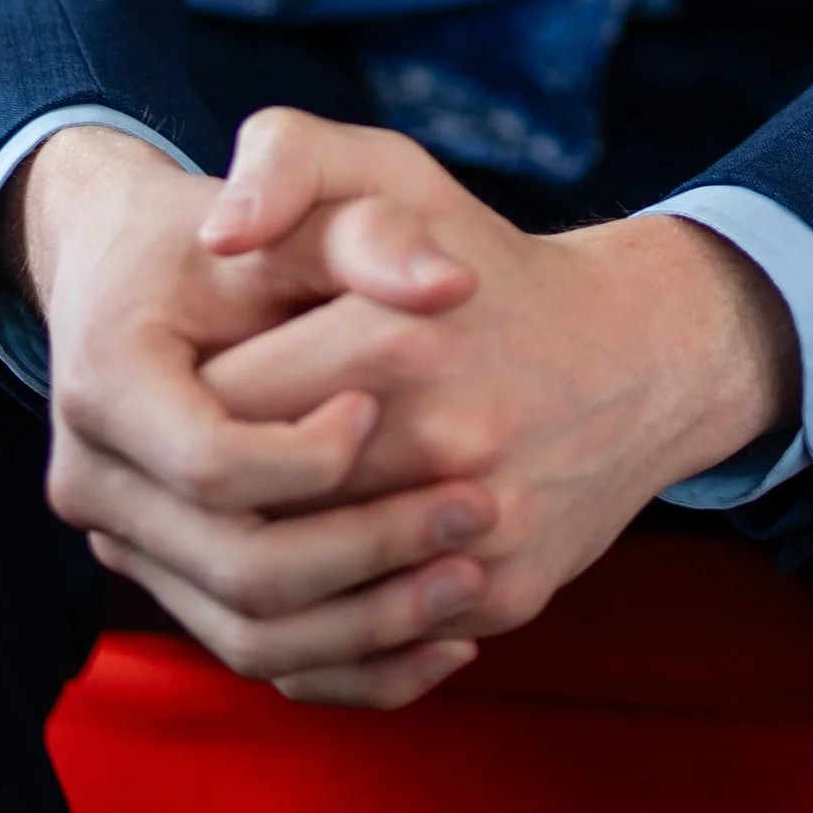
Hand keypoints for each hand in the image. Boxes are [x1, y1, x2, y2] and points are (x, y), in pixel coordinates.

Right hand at [9, 124, 497, 707]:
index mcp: (108, 382)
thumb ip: (369, 231)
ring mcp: (125, 543)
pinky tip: (447, 642)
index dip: (312, 455)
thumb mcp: (299, 206)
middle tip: (479, 509)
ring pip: (247, 634)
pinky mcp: (167, 581)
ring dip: (370, 625)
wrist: (144, 270)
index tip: (386, 408)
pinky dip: (353, 664)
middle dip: (366, 551)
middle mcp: (93, 481)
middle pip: (235, 567)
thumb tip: (450, 286)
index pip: (214, 464)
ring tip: (472, 579)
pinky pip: (257, 656)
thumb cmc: (235, 234)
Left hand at [196, 112, 800, 690]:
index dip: (177, 410)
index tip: (174, 397)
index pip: (221, 411)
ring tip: (215, 537)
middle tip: (176, 480)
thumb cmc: (486, 260)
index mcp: (395, 337)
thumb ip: (289, 159)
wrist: (638, 355)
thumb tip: (219, 237)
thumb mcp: (390, 171)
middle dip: (197, 504)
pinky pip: (372, 652)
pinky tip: (291, 589)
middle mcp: (445, 440)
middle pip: (253, 515)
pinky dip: (316, 636)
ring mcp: (478, 529)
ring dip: (239, 581)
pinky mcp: (502, 594)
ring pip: (302, 604)